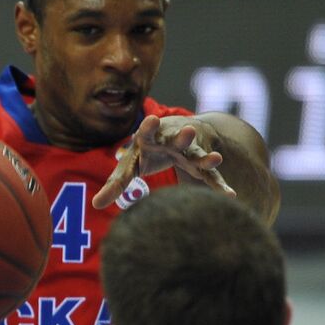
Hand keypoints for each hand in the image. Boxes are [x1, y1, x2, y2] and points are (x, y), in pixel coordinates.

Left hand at [92, 115, 234, 208]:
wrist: (183, 133)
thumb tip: (95, 205)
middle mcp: (173, 140)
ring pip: (198, 155)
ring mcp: (190, 151)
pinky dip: (219, 185)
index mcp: (151, 136)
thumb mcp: (132, 163)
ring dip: (206, 157)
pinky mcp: (202, 165)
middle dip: (182, 136)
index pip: (147, 130)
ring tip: (216, 159)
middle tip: (188, 131)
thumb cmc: (150, 149)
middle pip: (177, 138)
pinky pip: (211, 176)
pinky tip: (229, 196)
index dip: (148, 126)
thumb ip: (116, 183)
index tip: (152, 119)